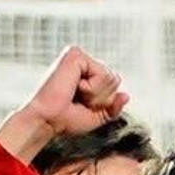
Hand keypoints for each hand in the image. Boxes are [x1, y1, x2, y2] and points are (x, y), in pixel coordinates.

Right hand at [0, 46, 127, 161]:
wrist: (48, 120)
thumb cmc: (66, 119)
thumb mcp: (97, 116)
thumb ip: (113, 107)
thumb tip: (127, 95)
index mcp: (86, 72)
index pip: (114, 84)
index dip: (104, 102)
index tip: (82, 104)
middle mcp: (82, 61)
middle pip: (115, 80)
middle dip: (102, 98)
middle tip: (79, 100)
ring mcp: (78, 55)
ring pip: (112, 78)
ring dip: (96, 95)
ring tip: (75, 93)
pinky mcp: (75, 54)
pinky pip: (103, 75)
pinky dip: (92, 89)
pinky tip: (74, 87)